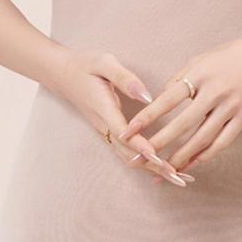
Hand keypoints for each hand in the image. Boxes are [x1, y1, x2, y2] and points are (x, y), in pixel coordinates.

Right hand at [55, 49, 192, 186]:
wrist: (62, 73)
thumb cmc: (85, 65)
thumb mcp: (104, 63)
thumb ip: (125, 78)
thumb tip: (147, 96)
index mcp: (104, 108)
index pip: (123, 133)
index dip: (141, 147)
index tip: (160, 158)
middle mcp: (104, 125)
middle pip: (129, 153)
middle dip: (154, 166)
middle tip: (180, 178)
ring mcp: (105, 131)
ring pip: (128, 156)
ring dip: (152, 168)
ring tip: (178, 178)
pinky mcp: (108, 132)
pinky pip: (126, 151)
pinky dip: (144, 162)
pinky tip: (161, 165)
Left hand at [117, 32, 241, 178]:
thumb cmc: (229, 56)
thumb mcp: (201, 59)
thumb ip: (181, 78)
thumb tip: (161, 97)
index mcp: (200, 74)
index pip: (167, 99)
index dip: (147, 117)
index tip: (129, 130)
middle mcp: (215, 92)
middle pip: (183, 124)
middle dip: (159, 143)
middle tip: (139, 158)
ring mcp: (231, 107)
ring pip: (202, 138)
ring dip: (181, 156)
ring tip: (163, 169)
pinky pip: (222, 142)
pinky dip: (205, 155)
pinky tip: (191, 164)